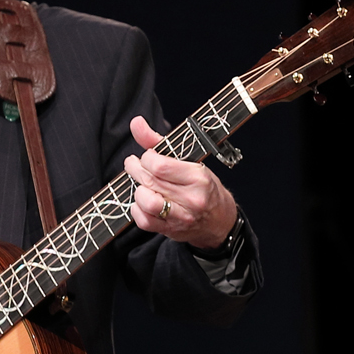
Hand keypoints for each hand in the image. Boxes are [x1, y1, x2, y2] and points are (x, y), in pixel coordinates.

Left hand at [123, 114, 239, 248]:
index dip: (146, 158)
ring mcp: (181, 217)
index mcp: (198, 177)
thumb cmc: (203, 186)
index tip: (147, 156)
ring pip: (146, 201)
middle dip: (135, 169)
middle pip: (150, 180)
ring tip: (141, 184)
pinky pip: (143, 221)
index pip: (159, 166)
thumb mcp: (189, 160)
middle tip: (134, 165)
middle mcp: (192, 198)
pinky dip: (137, 209)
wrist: (218, 219)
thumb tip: (136, 122)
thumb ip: (159, 141)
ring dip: (137, 191)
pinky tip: (142, 201)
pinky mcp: (170, 230)